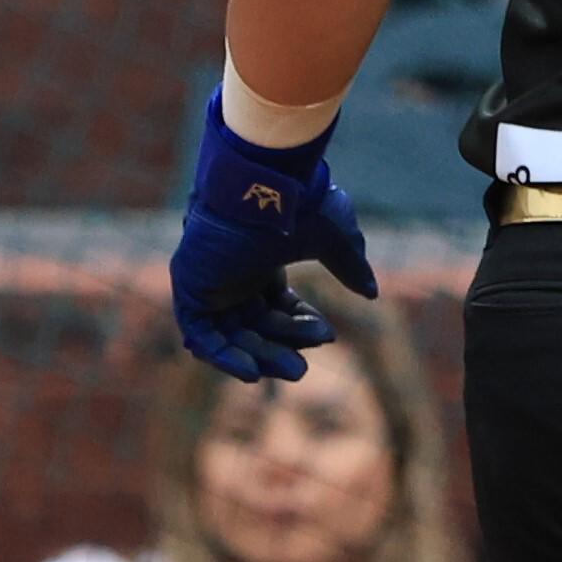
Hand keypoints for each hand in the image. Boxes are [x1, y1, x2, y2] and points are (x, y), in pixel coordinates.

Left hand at [171, 92, 376, 380]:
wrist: (261, 188)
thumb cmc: (296, 207)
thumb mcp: (332, 240)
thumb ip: (349, 267)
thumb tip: (372, 293)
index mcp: (261, 263)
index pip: (277, 308)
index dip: (300, 326)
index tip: (326, 335)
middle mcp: (233, 275)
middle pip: (255, 326)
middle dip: (281, 348)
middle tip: (302, 370)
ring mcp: (209, 283)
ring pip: (231, 336)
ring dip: (259, 357)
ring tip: (291, 371)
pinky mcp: (190, 289)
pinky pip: (202, 335)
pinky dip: (223, 357)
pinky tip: (252, 372)